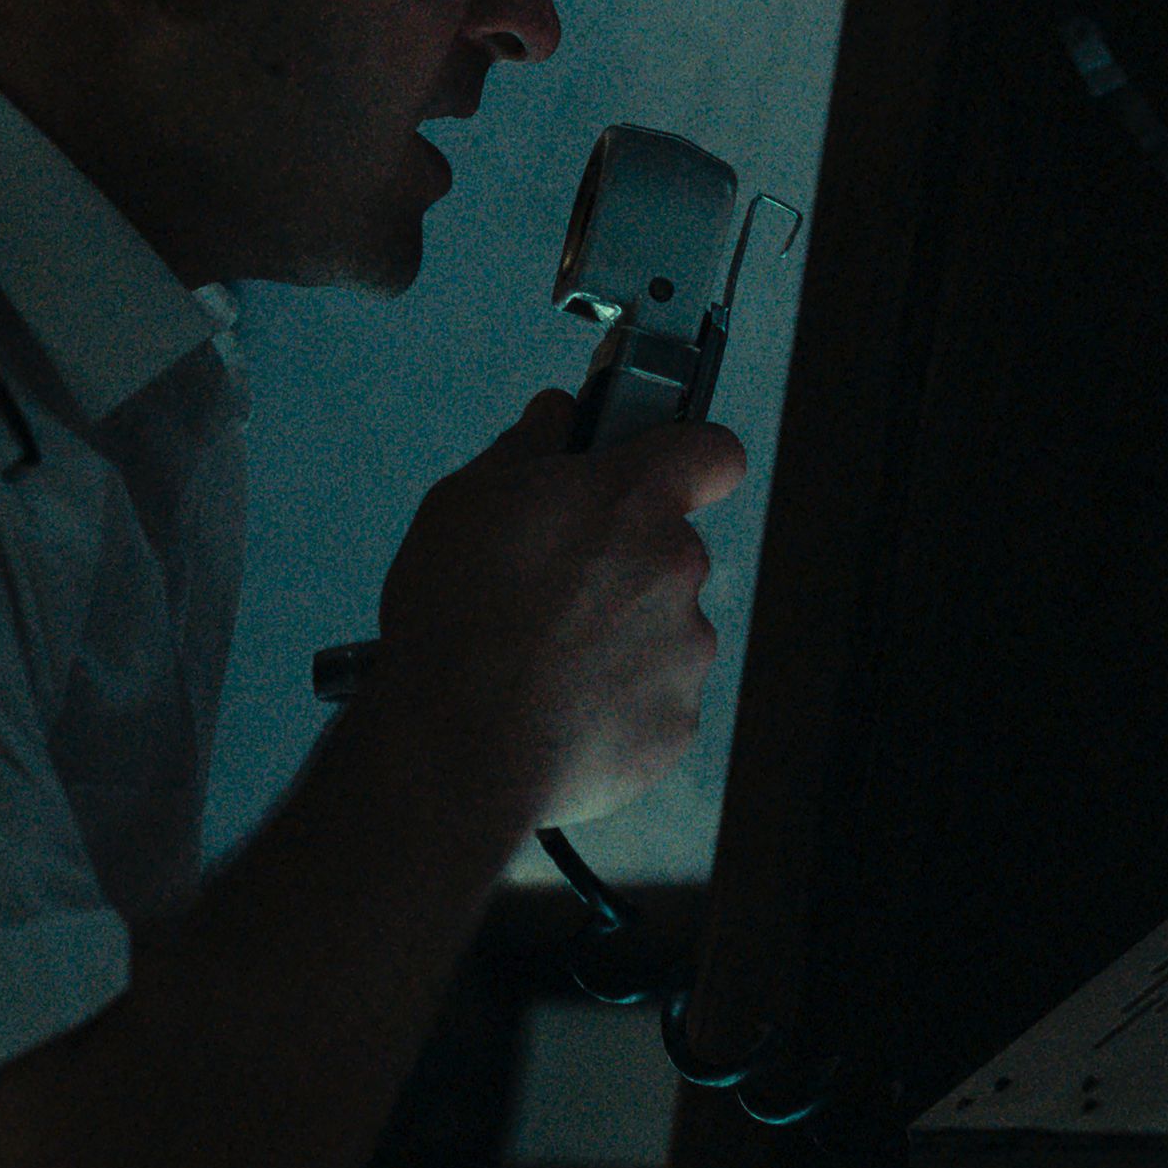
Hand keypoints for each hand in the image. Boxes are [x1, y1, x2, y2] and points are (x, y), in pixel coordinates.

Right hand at [366, 390, 747, 828]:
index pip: (713, 451)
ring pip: (663, 628)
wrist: (455, 751)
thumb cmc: (454, 619)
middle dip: (621, 564)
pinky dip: (614, 703)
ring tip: (540, 662)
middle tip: (548, 589)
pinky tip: (553, 709)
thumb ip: (529, 445)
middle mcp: (676, 568)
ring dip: (618, 637)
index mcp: (631, 500)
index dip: (688, 457)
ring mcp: (685, 651)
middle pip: (670, 550)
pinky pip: (654, 699)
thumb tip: (558, 416)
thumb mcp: (464, 500)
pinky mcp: (676, 724)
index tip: (658, 471)